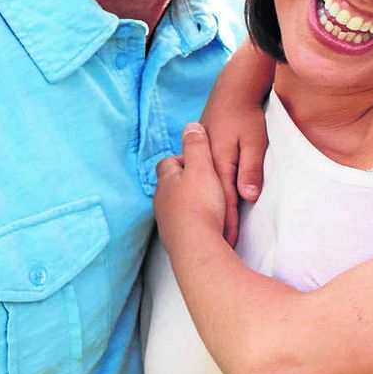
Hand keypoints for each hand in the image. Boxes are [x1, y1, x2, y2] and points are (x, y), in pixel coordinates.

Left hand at [154, 123, 229, 258]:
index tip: (200, 160)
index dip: (182, 158)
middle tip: (207, 181)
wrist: (197, 246)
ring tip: (210, 203)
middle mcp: (162, 200)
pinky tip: (207, 223)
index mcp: (168, 180)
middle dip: (185, 182)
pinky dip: (193, 220)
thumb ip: (197, 146)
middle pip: (171, 185)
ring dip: (190, 202)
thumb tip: (190, 127)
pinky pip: (183, 224)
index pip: (168, 162)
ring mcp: (167, 221)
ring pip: (176, 205)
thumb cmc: (201, 204)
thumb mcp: (203, 168)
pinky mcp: (176, 238)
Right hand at [201, 82, 268, 248]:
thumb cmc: (246, 115)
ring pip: (203, 193)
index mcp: (217, 163)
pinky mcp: (201, 156)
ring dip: (208, 214)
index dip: (228, 224)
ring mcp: (200, 160)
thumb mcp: (254, 140)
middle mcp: (204, 164)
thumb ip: (251, 168)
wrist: (231, 91)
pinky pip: (201, 182)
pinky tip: (203, 210)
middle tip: (223, 251)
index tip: (232, 244)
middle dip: (217, 226)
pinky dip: (204, 198)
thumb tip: (248, 197)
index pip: (224, 200)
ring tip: (212, 238)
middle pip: (210, 201)